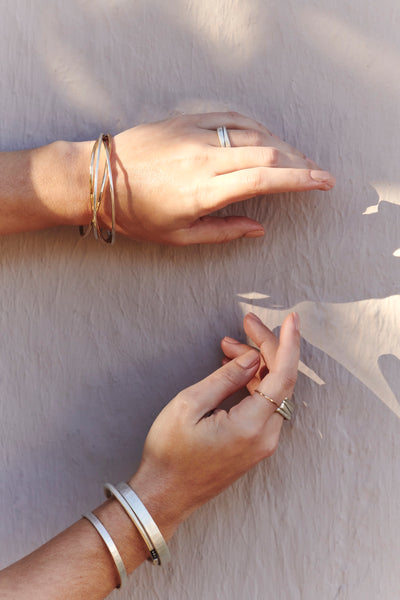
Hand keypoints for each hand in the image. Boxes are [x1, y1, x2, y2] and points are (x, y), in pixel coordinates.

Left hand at [101, 112, 334, 244]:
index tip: (324, 182)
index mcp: (203, 193)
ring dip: (281, 146)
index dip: (300, 180)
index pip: (265, 181)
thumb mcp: (179, 236)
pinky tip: (266, 138)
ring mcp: (194, 135)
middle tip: (316, 173)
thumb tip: (259, 229)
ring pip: (253, 133)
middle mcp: (204, 160)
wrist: (98, 178)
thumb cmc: (136, 215)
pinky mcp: (185, 120)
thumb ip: (224, 232)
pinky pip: (231, 118)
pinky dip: (256, 128)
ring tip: (295, 160)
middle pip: (267, 153)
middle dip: (299, 163)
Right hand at [129, 312, 299, 536]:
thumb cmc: (169, 452)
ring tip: (229, 346)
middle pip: (280, 381)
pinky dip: (254, 383)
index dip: (288, 344)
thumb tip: (252, 358)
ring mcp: (262, 443)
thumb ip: (225, 378)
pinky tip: (235, 370)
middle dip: (264, 348)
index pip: (283, 376)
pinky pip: (265, 406)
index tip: (291, 319)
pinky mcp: (255, 445)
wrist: (164, 495)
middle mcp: (265, 436)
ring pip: (273, 392)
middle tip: (243, 324)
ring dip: (256, 365)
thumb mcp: (189, 405)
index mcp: (251, 426)